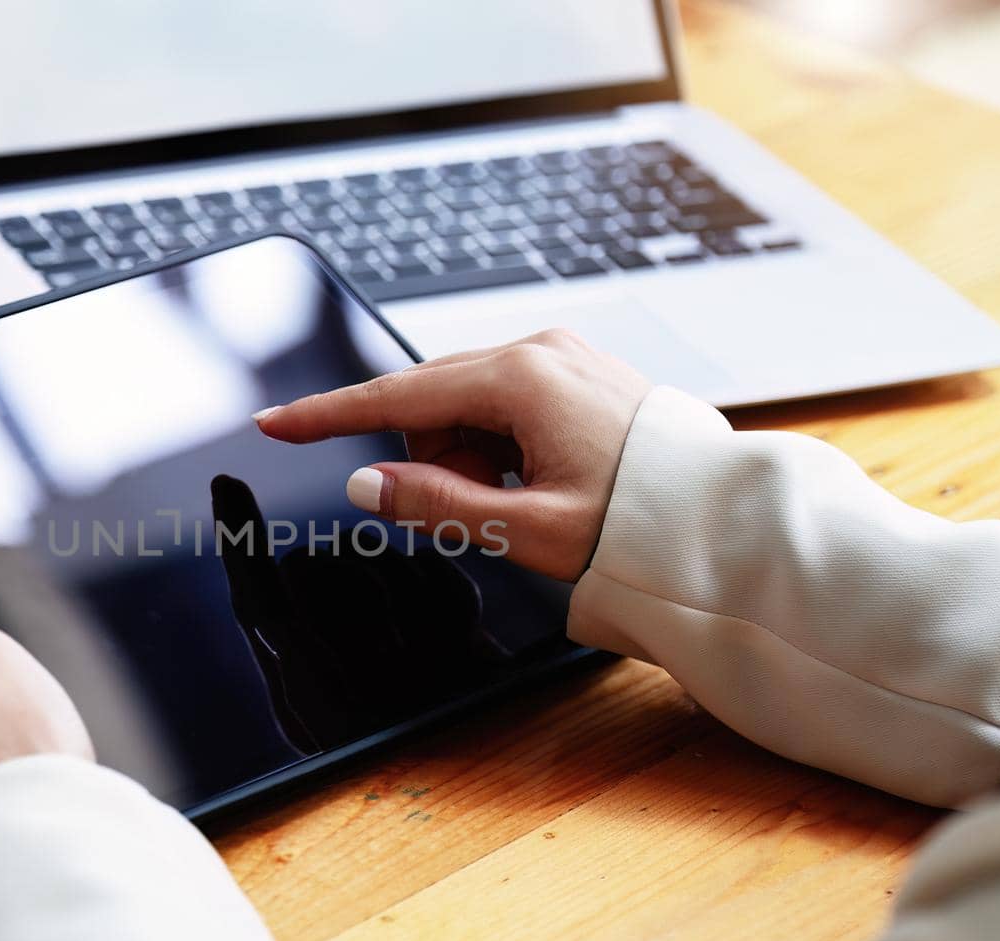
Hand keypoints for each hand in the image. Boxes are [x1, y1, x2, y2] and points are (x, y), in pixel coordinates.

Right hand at [254, 329, 650, 580]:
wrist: (722, 521)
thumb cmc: (642, 523)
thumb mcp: (526, 529)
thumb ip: (436, 504)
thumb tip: (368, 483)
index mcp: (522, 379)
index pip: (397, 395)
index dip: (330, 416)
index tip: (277, 423)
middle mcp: (539, 352)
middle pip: (434, 403)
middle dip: (438, 459)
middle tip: (490, 509)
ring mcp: (562, 358)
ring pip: (469, 408)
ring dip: (475, 458)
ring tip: (531, 499)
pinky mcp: (577, 374)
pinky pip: (507, 406)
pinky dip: (505, 447)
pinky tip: (546, 479)